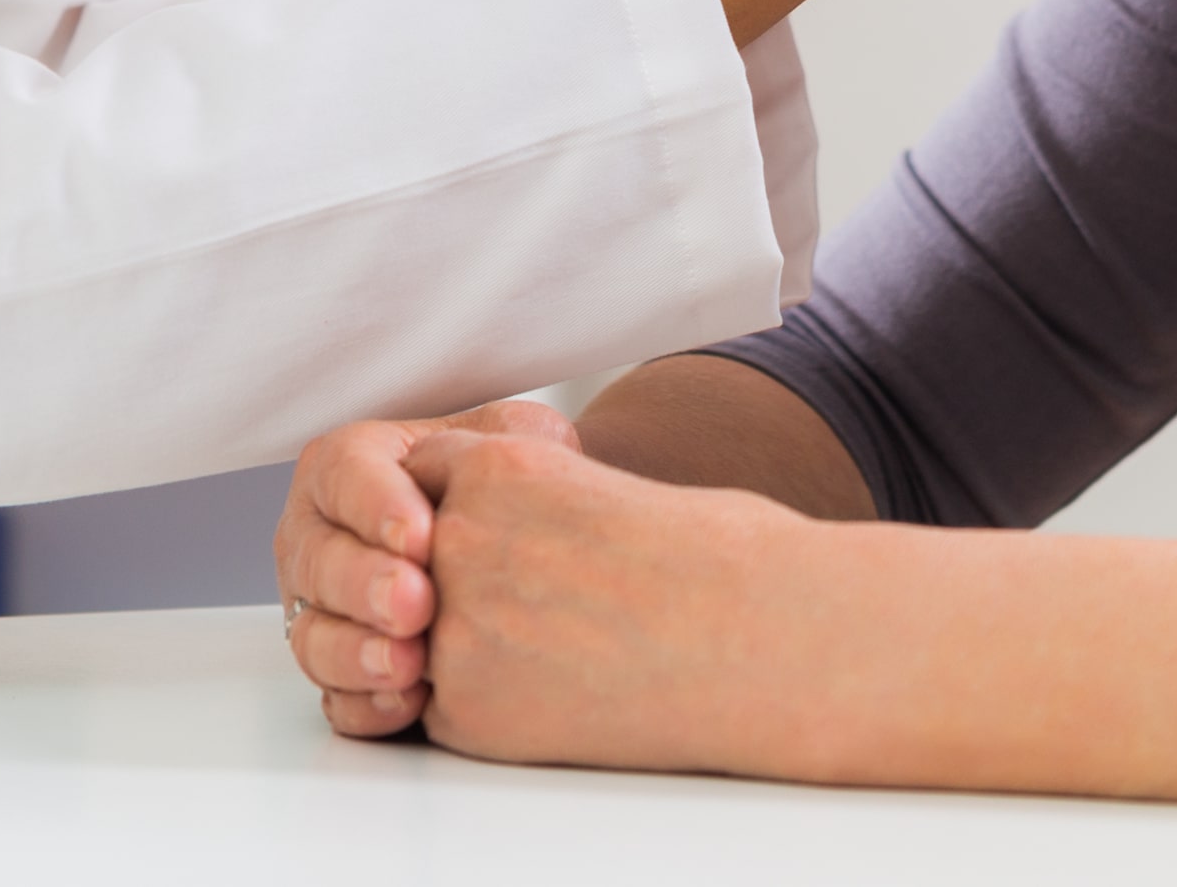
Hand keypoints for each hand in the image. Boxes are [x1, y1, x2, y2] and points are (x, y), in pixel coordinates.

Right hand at [274, 399, 577, 738]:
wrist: (507, 550)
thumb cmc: (496, 490)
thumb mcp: (507, 441)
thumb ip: (506, 438)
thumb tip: (517, 451)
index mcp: (348, 466)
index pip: (343, 473)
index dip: (375, 505)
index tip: (421, 536)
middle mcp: (319, 536)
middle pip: (319, 562)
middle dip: (365, 586)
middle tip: (415, 604)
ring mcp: (321, 608)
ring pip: (313, 636)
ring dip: (357, 654)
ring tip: (409, 665)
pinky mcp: (339, 670)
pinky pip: (334, 697)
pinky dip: (365, 705)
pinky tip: (404, 703)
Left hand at [396, 430, 816, 776]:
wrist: (763, 640)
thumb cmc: (718, 557)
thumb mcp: (604, 485)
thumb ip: (529, 497)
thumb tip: (507, 524)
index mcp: (499, 464)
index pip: (425, 479)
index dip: (463, 514)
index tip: (506, 539)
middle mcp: (461, 539)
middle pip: (414, 560)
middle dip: (463, 583)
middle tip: (543, 602)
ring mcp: (457, 630)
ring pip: (422, 637)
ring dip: (470, 646)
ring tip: (563, 650)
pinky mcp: (469, 712)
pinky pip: (444, 707)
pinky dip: (487, 707)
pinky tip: (561, 696)